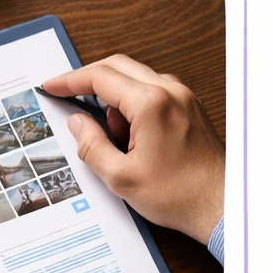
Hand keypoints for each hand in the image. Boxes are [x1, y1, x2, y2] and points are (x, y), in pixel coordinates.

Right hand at [41, 54, 224, 243]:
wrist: (221, 205)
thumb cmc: (178, 194)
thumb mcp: (119, 176)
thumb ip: (91, 145)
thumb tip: (77, 122)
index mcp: (151, 104)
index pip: (101, 77)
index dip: (70, 81)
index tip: (51, 87)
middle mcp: (171, 92)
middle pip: (118, 66)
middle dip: (88, 81)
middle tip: (66, 97)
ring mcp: (183, 98)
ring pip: (135, 78)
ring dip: (114, 98)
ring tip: (113, 139)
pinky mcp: (189, 107)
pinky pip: (153, 91)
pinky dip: (133, 105)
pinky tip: (130, 136)